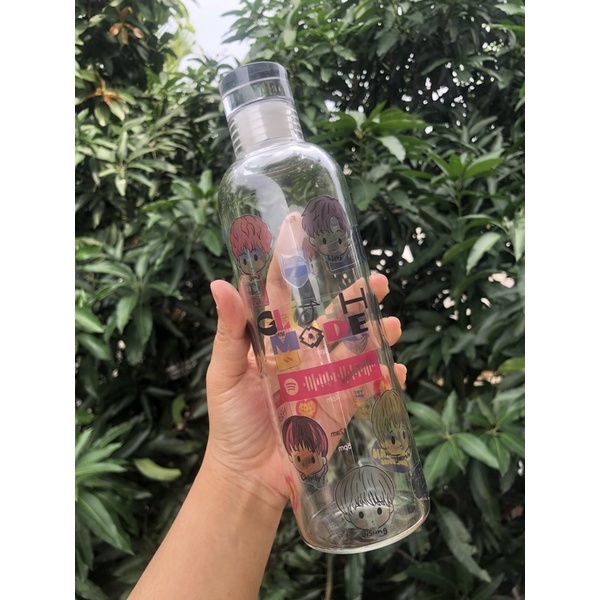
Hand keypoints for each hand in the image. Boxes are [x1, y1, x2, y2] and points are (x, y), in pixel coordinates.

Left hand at [204, 272, 406, 511]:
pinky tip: (395, 370)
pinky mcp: (342, 405)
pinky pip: (369, 385)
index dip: (291, 261)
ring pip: (358, 346)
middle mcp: (305, 352)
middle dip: (357, 296)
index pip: (284, 292)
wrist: (250, 474)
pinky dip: (386, 377)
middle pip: (335, 315)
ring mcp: (327, 378)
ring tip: (392, 326)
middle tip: (377, 282)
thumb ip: (229, 332)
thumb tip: (219, 284)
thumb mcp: (226, 374)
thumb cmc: (232, 421)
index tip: (301, 228)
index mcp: (276, 340)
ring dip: (378, 333)